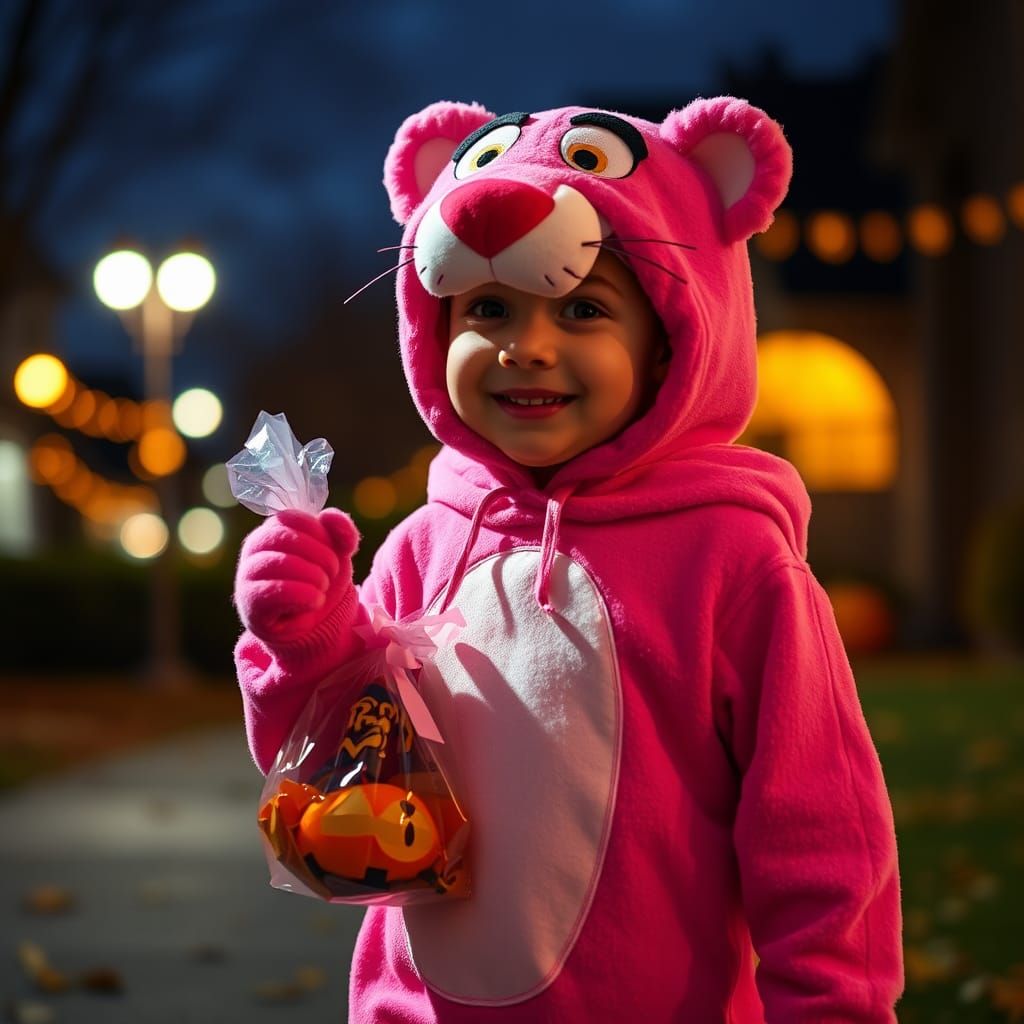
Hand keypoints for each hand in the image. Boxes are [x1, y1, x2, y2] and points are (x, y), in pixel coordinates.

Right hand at [234, 507, 359, 645]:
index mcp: (275, 528)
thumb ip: (341, 531)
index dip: (321, 535)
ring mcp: (248, 573)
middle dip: (320, 556)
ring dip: (313, 576)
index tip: (336, 554)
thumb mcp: (339, 552)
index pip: (293, 518)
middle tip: (331, 574)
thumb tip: (329, 516)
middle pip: (285, 537)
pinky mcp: (250, 601)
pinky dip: (304, 595)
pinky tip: (316, 601)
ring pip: (280, 563)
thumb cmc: (321, 580)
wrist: (316, 622)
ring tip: (323, 588)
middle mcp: (255, 546)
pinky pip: (274, 591)